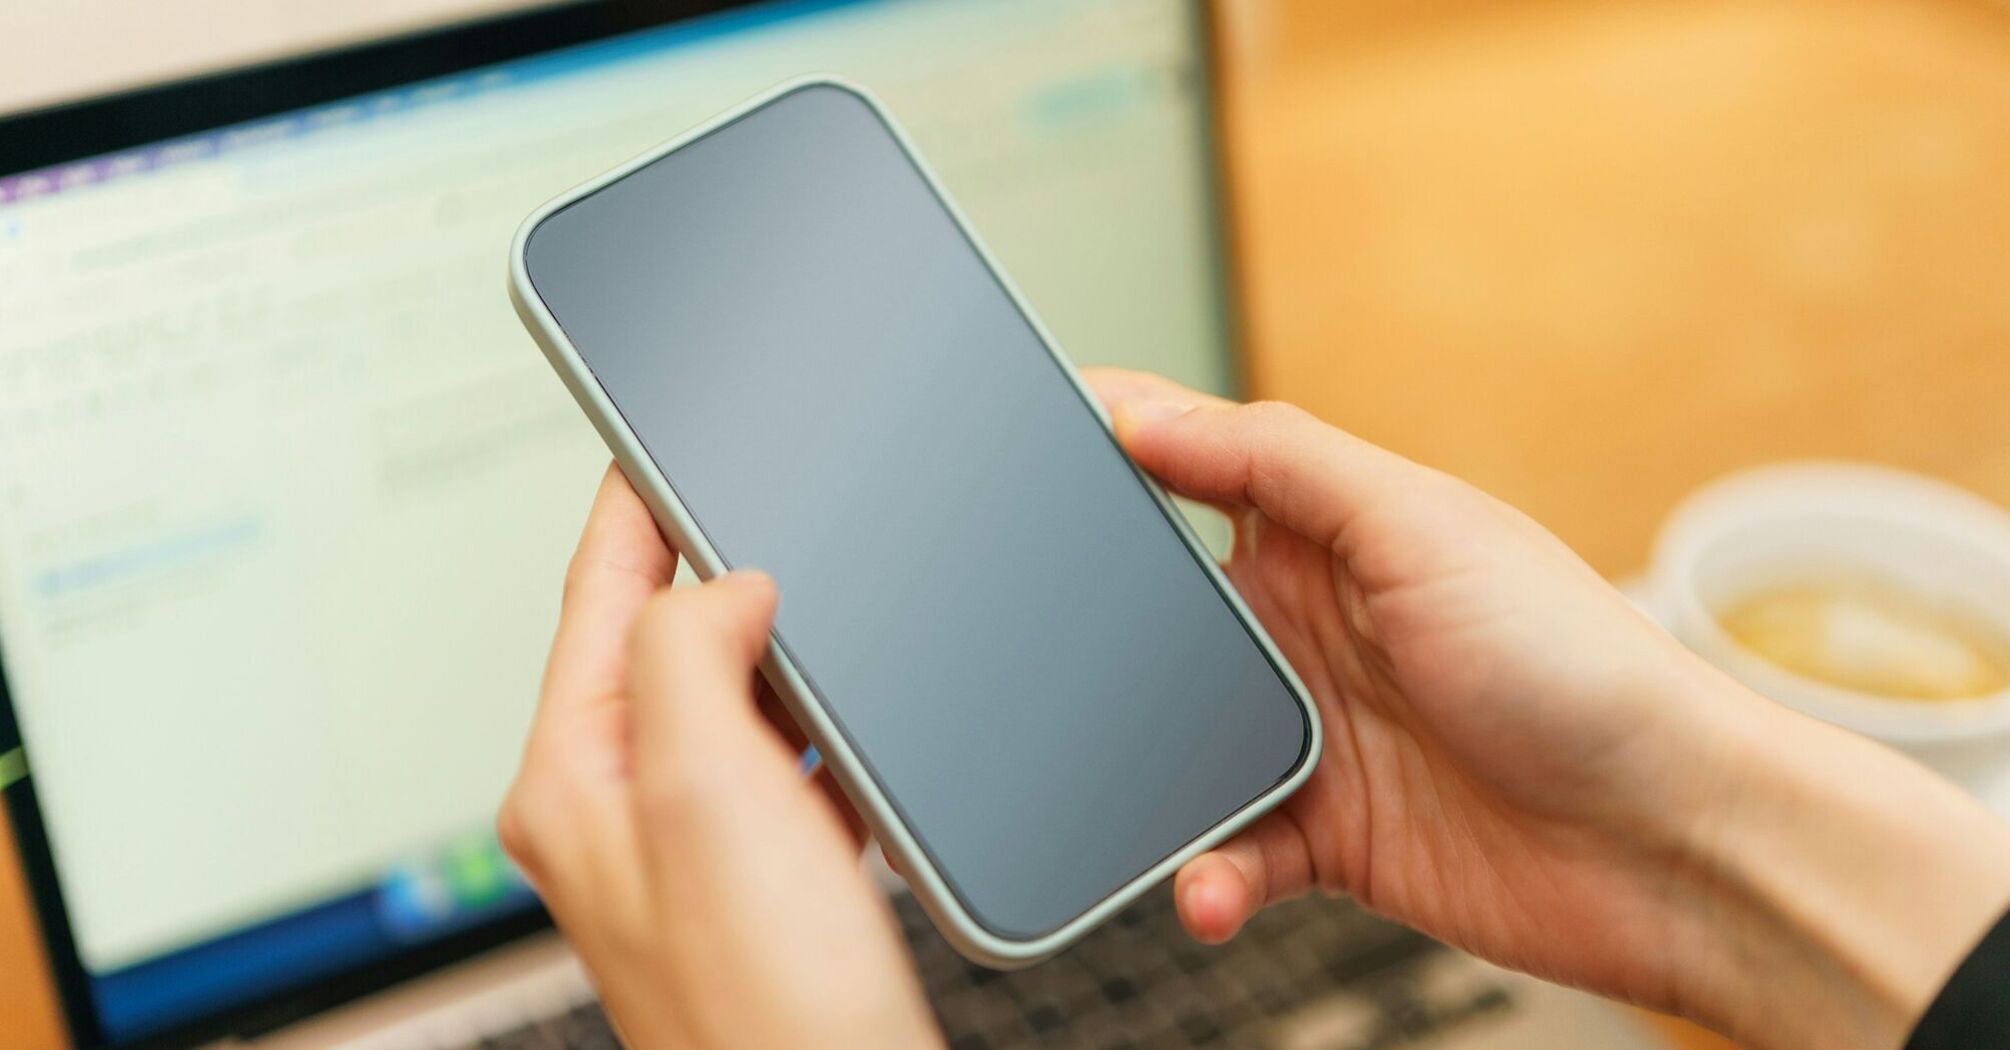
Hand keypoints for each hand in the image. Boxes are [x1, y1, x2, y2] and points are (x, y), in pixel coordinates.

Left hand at [498, 466, 939, 1049]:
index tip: (655, 429)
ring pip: (735, 698)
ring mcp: (699, 844)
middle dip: (714, 564)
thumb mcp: (704, 792)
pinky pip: (790, 761)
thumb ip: (690, 655)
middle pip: (663, 640)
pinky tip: (858, 720)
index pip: (596, 598)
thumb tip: (726, 583)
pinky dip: (824, 723)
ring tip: (819, 587)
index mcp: (578, 778)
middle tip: (755, 489)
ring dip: (778, 645)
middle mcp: (625, 806)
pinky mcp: (771, 874)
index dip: (632, 504)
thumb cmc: (765, 1006)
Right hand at [1084, 368, 2009, 1049]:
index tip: (1010, 462)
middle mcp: (1308, 627)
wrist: (1674, 841)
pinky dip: (1208, 876)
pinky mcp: (1327, 835)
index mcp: (1325, 533)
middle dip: (1090, 644)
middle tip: (1017, 662)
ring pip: (1172, 747)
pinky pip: (1228, 853)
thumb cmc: (1576, 662)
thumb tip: (1139, 408)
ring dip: (1141, 781)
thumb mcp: (1420, 527)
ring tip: (1124, 807)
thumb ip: (1275, 463)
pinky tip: (1212, 888)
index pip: (1186, 476)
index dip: (1105, 462)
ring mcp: (1315, 733)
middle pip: (1156, 622)